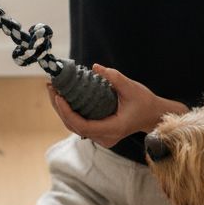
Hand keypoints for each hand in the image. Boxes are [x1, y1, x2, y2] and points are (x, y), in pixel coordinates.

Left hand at [45, 64, 187, 146]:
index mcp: (113, 129)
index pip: (83, 126)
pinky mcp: (98, 133)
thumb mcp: (132, 88)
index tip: (59, 97)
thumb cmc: (144, 102)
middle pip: (74, 126)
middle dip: (59, 108)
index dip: (67, 113)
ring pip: (74, 126)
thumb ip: (114, 77)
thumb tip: (95, 67)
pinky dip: (69, 111)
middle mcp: (104, 137)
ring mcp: (101, 137)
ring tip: (53, 90)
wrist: (152, 116)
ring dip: (61, 109)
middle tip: (51, 87)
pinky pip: (79, 124)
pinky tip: (63, 96)